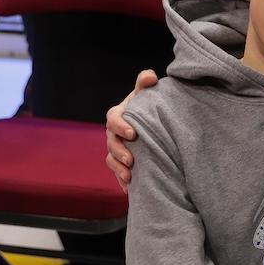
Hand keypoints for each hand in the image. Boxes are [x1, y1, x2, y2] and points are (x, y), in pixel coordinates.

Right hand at [105, 69, 157, 192]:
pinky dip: (122, 181)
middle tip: (132, 160)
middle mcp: (113, 134)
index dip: (120, 126)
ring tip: (130, 176)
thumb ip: (145, 83)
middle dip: (119, 152)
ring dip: (118, 169)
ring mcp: (116, 149)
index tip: (133, 133)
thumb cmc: (147, 108)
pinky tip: (130, 189)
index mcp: (118, 116)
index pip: (113, 120)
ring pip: (111, 160)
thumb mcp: (145, 96)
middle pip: (111, 143)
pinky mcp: (121, 163)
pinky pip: (117, 173)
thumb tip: (150, 76)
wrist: (152, 125)